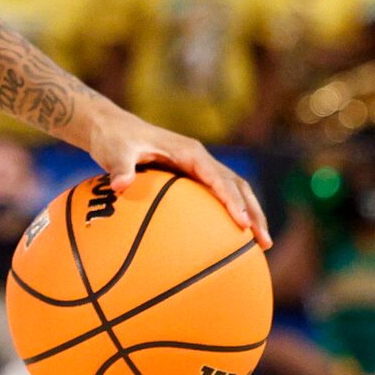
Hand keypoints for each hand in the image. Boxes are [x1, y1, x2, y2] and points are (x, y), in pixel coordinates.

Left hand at [80, 105, 271, 247]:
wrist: (111, 127)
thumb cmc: (114, 139)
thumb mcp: (114, 151)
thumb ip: (119, 168)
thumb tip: (121, 186)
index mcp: (190, 152)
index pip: (219, 178)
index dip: (232, 200)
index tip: (242, 223)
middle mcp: (200, 159)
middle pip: (237, 186)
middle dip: (253, 213)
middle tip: (263, 243)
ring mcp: (198, 168)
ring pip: (233, 191)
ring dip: (250, 215)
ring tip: (260, 246)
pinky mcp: (191, 176)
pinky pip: (216, 196)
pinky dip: (229, 214)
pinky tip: (227, 241)